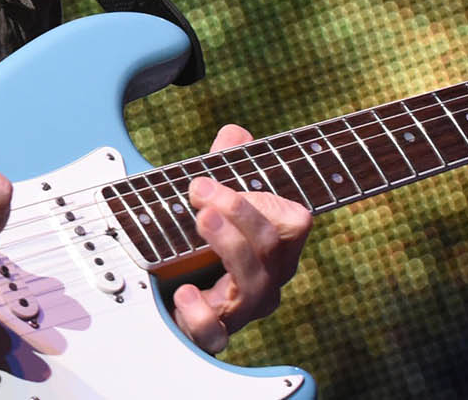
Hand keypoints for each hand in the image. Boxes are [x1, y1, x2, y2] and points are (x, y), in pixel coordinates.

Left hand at [170, 124, 313, 353]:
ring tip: (201, 219)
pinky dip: (201, 313)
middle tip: (201, 187)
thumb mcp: (214, 200)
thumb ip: (225, 165)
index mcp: (275, 247)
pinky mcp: (213, 334)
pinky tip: (183, 291)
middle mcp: (268, 279)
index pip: (293, 222)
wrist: (174, 298)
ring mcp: (243, 310)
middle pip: (271, 245)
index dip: (263, 199)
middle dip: (239, 211)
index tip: (220, 179)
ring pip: (252, 284)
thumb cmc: (205, 245)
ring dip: (228, 246)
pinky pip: (218, 334)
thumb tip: (234, 133)